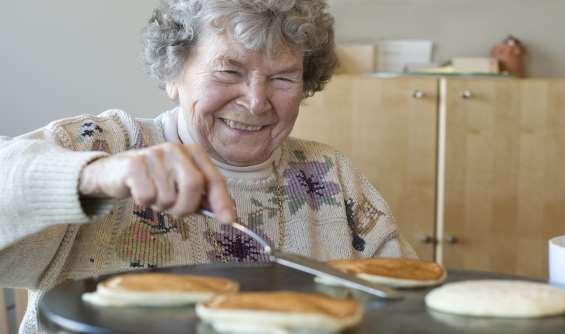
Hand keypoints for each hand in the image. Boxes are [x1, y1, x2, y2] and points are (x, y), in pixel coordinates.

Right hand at [79, 143, 234, 221]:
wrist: (114, 172)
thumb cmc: (155, 181)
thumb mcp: (181, 186)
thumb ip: (203, 197)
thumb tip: (227, 215)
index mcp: (193, 152)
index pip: (214, 178)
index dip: (222, 201)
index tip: (229, 220)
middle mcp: (176, 149)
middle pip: (194, 185)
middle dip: (186, 206)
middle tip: (175, 210)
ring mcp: (154, 154)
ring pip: (169, 196)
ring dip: (162, 206)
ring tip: (154, 196)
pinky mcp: (134, 164)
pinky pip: (148, 196)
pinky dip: (145, 203)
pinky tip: (139, 193)